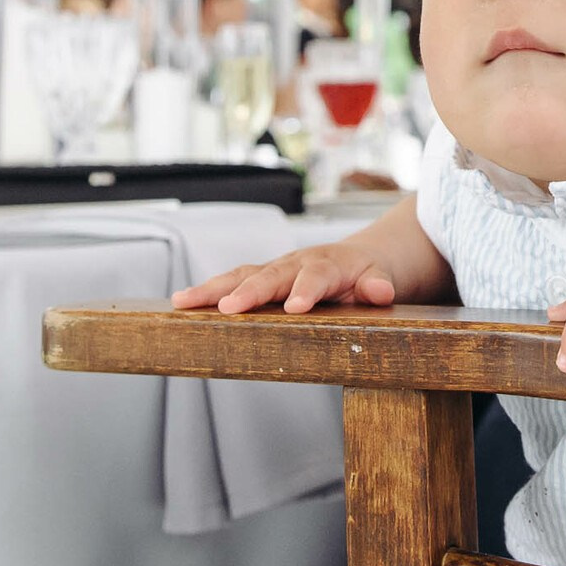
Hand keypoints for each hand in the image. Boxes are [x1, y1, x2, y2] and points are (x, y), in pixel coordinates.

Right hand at [171, 242, 397, 313]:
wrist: (357, 259)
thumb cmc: (366, 274)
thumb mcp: (380, 278)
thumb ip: (378, 285)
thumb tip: (381, 291)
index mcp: (328, 265)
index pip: (317, 277)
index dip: (306, 290)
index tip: (296, 307)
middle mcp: (296, 263)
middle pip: (270, 275)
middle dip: (249, 291)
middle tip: (228, 307)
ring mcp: (276, 269)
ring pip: (242, 275)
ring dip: (214, 288)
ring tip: (185, 301)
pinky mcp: (260, 278)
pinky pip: (233, 282)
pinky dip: (208, 291)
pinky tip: (183, 304)